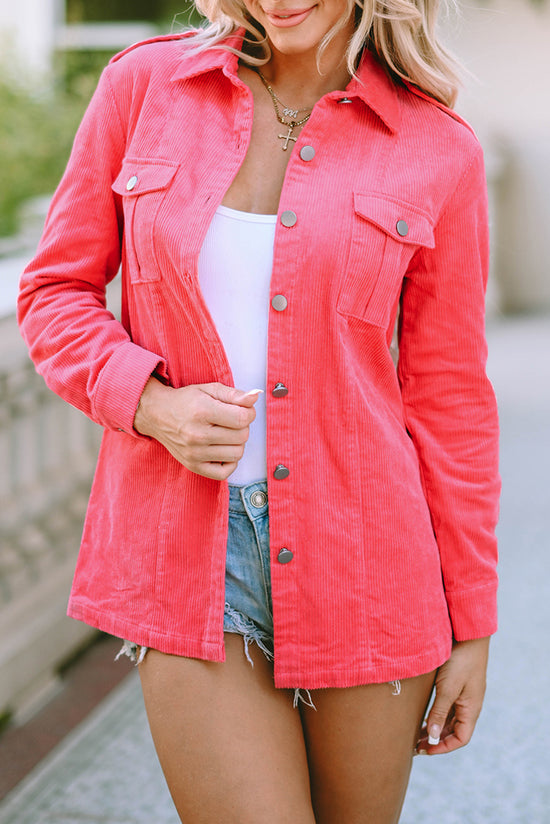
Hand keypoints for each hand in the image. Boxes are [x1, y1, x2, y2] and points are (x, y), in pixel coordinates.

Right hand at [134, 377, 261, 479]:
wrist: (157, 414)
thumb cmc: (185, 401)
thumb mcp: (209, 390)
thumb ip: (235, 394)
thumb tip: (256, 397)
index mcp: (202, 411)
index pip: (243, 418)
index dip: (249, 413)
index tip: (242, 410)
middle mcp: (197, 434)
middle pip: (242, 436)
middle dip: (242, 426)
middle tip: (230, 420)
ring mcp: (194, 453)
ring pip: (237, 454)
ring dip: (237, 443)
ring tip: (226, 433)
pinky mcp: (193, 465)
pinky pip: (224, 472)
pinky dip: (229, 462)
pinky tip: (223, 449)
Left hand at [416, 636, 489, 754]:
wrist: (467, 635)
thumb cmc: (460, 661)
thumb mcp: (447, 688)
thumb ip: (439, 713)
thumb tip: (433, 738)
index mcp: (471, 709)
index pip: (461, 739)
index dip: (443, 748)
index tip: (425, 750)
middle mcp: (469, 706)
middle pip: (454, 732)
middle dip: (436, 741)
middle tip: (415, 745)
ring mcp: (464, 696)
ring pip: (450, 720)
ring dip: (435, 729)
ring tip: (415, 734)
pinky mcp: (456, 686)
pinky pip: (447, 707)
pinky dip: (435, 715)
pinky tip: (422, 715)